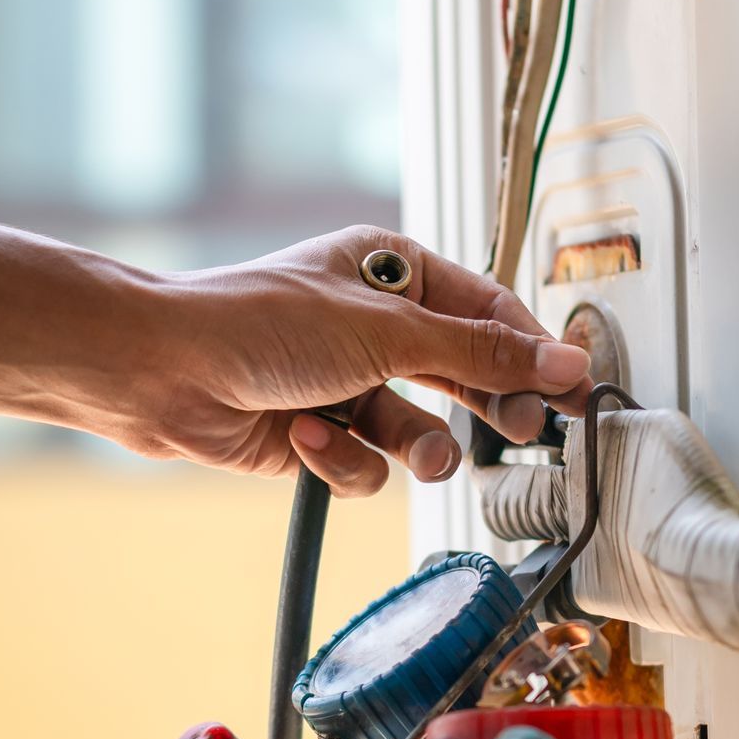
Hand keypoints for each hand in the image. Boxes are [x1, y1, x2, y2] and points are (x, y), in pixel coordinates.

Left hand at [150, 224, 593, 495]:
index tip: (576, 391)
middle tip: (522, 431)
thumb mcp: (386, 332)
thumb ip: (481, 355)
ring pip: (419, 433)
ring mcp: (346, 383)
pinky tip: (303, 437)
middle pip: (463, 374)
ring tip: (399, 448)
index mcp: (394, 272)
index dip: (534, 352)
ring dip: (410, 447)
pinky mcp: (318, 435)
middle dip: (485, 406)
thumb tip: (562, 360)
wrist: (162, 372)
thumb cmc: (256, 324)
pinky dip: (340, 460)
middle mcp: (374, 326)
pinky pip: (366, 465)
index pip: (488, 312)